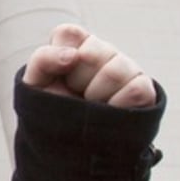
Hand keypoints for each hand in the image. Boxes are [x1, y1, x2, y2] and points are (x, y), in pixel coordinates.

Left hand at [23, 24, 155, 108]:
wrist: (69, 147)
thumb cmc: (53, 111)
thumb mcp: (35, 86)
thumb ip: (43, 60)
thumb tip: (73, 55)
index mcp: (75, 47)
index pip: (69, 33)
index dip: (57, 58)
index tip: (57, 77)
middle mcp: (103, 53)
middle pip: (92, 53)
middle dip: (77, 80)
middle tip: (75, 95)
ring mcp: (125, 70)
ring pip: (115, 71)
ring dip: (97, 95)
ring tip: (92, 106)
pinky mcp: (143, 90)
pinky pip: (136, 89)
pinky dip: (117, 106)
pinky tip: (110, 111)